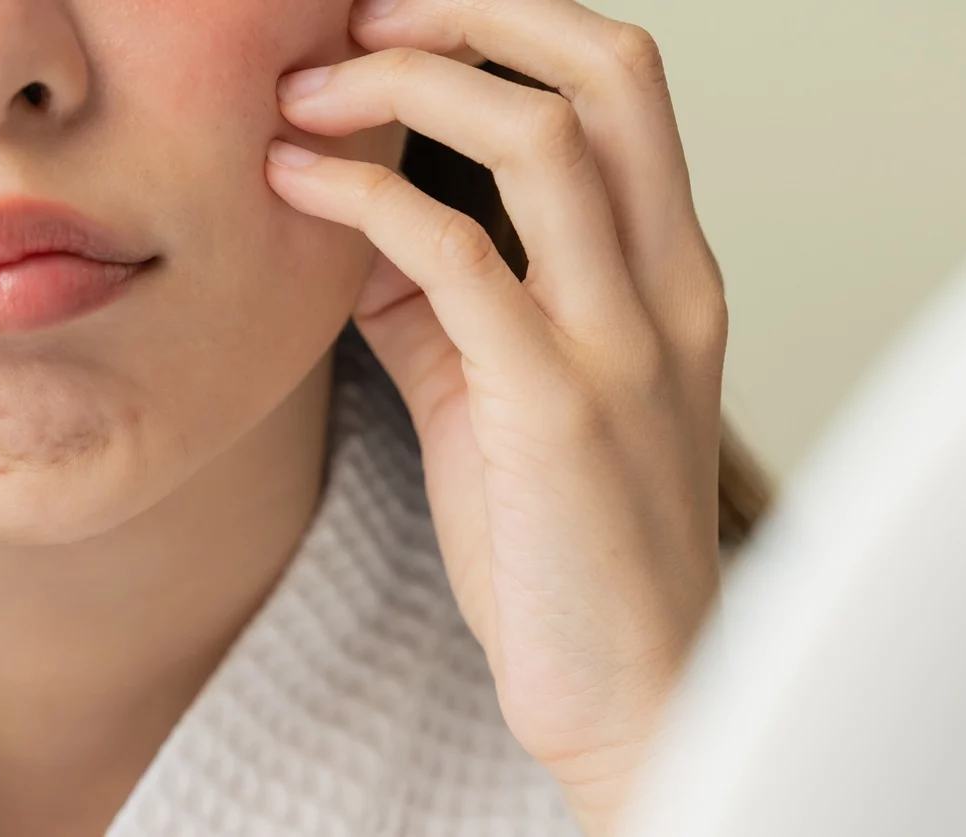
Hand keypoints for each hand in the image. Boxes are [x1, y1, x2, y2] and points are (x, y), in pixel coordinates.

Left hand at [268, 0, 725, 829]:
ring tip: (304, 96)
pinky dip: (365, 197)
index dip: (509, 18)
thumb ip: (443, 297)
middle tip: (359, 18)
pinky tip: (297, 188)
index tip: (397, 22)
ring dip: (408, 84)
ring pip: (544, 136)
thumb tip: (349, 210)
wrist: (632, 694)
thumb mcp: (505, 393)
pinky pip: (458, 257)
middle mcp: (665, 287)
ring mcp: (620, 344)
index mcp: (668, 273)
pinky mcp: (555, 410)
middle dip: (473, 12)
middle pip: (609, 67)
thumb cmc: (566, 550)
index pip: (623, 80)